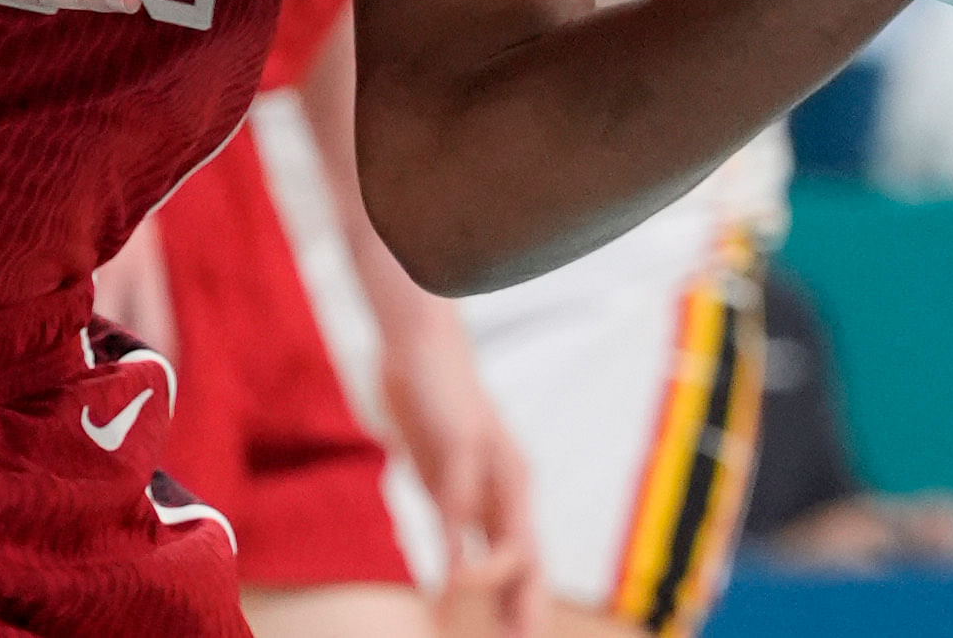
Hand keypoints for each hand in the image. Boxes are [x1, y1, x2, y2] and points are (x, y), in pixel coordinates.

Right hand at [383, 305, 540, 637]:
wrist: (422, 342)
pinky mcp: (467, 445)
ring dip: (497, 584)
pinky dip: (456, 548)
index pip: (523, 562)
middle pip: (529, 560)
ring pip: (510, 539)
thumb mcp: (441, 474)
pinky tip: (451, 580)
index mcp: (503, 493)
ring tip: (483, 618)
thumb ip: (451, 513)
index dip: (521, 606)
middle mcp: (510, 483)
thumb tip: (450, 554)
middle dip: (525, 608)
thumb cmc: (432, 407)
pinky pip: (462, 509)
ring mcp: (494, 464)